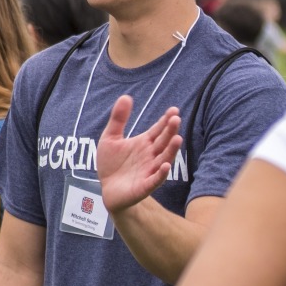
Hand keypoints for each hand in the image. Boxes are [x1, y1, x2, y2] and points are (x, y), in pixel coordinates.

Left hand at [96, 96, 182, 212]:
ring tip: (178, 138)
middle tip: (176, 119)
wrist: (107, 188)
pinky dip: (160, 174)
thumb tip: (126, 96)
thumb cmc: (112, 163)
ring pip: (163, 159)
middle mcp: (150, 156)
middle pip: (163, 142)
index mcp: (144, 143)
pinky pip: (155, 180)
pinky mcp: (144, 186)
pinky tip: (165, 165)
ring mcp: (149, 170)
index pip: (158, 130)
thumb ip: (118, 119)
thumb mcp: (110, 138)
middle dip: (170, 131)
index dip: (165, 121)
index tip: (173, 110)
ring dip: (171, 150)